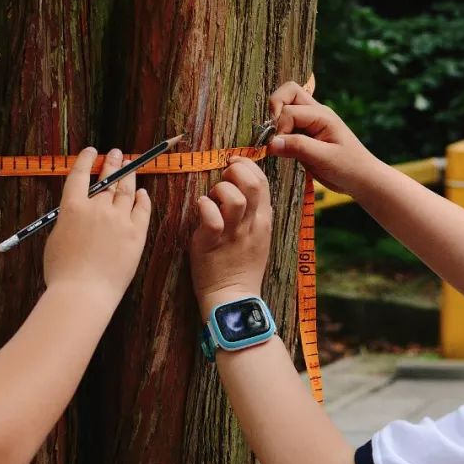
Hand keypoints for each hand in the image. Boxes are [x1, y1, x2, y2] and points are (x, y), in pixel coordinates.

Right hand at [44, 148, 151, 303]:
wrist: (83, 293)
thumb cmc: (62, 273)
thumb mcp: (55, 239)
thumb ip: (68, 221)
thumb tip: (78, 212)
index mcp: (72, 207)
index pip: (80, 175)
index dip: (86, 160)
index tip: (92, 151)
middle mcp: (97, 207)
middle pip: (107, 179)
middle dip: (112, 163)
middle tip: (117, 153)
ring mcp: (119, 219)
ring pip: (126, 190)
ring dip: (128, 176)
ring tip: (130, 167)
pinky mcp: (136, 233)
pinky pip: (142, 209)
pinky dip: (142, 199)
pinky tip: (142, 193)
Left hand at [190, 158, 271, 319]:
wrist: (233, 298)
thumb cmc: (241, 268)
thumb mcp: (259, 239)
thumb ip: (257, 216)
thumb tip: (252, 193)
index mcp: (263, 221)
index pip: (262, 181)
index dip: (247, 166)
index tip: (232, 165)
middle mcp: (252, 224)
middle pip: (253, 183)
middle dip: (235, 172)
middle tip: (222, 179)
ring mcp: (233, 234)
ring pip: (234, 197)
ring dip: (219, 190)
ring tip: (211, 198)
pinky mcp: (213, 243)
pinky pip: (211, 217)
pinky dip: (203, 206)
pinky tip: (200, 207)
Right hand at [267, 79, 374, 193]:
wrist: (362, 179)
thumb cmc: (349, 167)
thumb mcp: (324, 158)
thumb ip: (298, 147)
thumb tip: (271, 142)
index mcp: (322, 115)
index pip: (289, 111)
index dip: (279, 128)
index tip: (277, 147)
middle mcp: (315, 113)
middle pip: (287, 93)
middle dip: (274, 111)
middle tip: (272, 136)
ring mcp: (310, 122)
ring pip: (285, 106)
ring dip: (276, 121)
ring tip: (276, 143)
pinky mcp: (305, 134)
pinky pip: (287, 123)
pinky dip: (279, 132)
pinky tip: (282, 148)